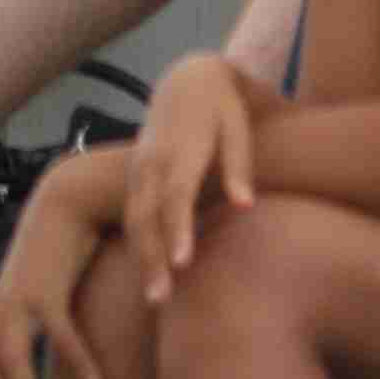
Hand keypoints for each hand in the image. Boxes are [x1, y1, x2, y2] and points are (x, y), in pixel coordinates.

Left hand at [0, 163, 113, 378]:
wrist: (69, 195)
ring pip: (10, 358)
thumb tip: (47, 321)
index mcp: (1, 298)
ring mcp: (21, 297)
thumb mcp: (45, 274)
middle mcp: (3, 301)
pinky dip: (79, 362)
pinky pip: (61, 338)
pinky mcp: (48, 291)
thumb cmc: (63, 235)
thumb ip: (42, 299)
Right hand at [127, 54, 256, 301]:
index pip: (176, 195)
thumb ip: (239, 166)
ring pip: (134, 220)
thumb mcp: (237, 127)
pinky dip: (139, 247)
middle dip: (151, 257)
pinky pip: (132, 216)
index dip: (178, 229)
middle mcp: (152, 162)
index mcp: (179, 150)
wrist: (187, 79)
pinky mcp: (137, 178)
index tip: (183, 263)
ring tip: (155, 300)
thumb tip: (247, 205)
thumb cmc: (222, 106)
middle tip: (160, 299)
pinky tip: (150, 276)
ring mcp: (139, 170)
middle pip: (145, 215)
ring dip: (142, 259)